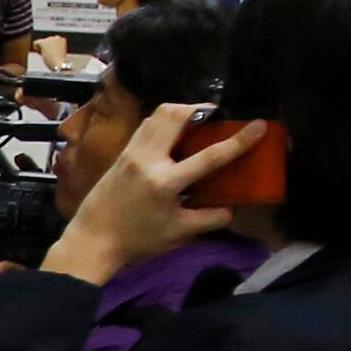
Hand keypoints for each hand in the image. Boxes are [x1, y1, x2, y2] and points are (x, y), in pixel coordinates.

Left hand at [45, 102, 259, 286]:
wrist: (90, 241)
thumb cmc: (136, 241)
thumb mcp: (180, 233)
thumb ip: (211, 218)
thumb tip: (234, 207)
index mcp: (165, 182)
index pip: (210, 155)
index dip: (239, 140)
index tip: (260, 124)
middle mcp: (146, 160)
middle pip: (175, 115)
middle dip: (201, 109)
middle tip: (217, 116)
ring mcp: (130, 154)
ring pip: (157, 116)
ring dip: (180, 112)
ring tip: (198, 122)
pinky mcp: (120, 154)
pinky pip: (145, 127)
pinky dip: (163, 122)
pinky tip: (174, 133)